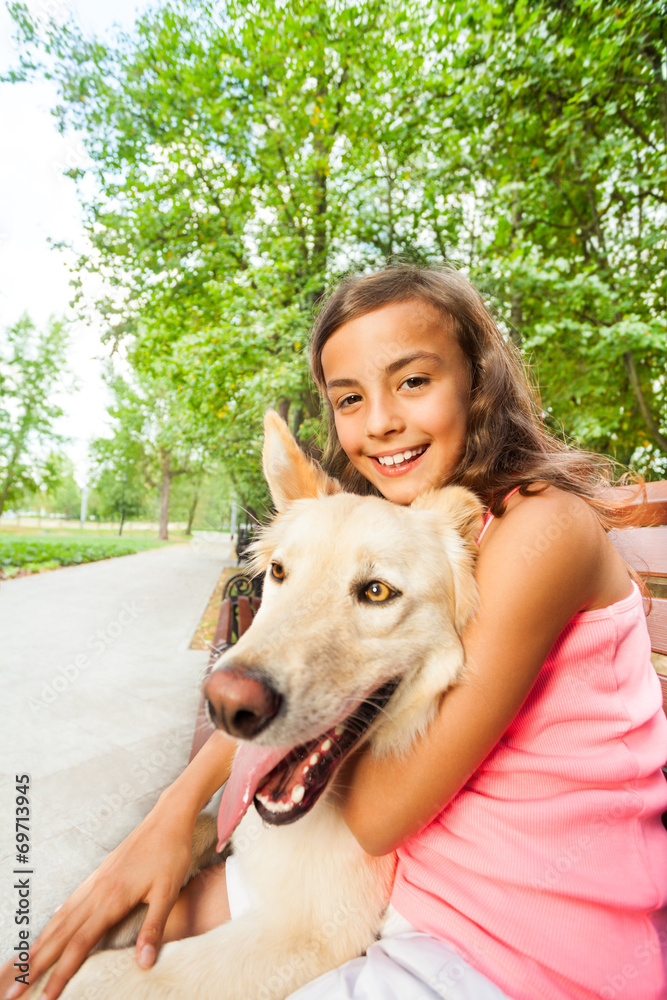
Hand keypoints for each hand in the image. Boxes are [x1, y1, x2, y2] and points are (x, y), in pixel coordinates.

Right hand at [0, 795, 195, 999]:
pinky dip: (55, 919)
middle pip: (59, 935)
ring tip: (22, 965)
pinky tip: (51, 925)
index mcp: (112, 899)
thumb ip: (154, 928)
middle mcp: (96, 891)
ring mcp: (95, 881)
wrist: (167, 818)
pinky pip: (70, 902)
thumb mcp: (169, 892)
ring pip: (60, 918)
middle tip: (12, 993)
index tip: (44, 998)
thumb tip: (144, 964)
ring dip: (39, 944)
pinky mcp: (99, 873)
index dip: (60, 973)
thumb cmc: (171, 854)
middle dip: (35, 965)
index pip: (79, 945)